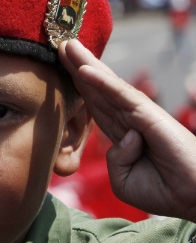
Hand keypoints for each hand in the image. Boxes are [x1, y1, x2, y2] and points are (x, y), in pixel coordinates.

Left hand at [59, 39, 195, 220]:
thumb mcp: (124, 181)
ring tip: (66, 45)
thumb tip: (120, 138)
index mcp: (122, 134)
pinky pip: (122, 96)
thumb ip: (114, 160)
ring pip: (107, 86)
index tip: (59, 69)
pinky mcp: (150, 116)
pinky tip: (84, 70)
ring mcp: (140, 115)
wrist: (192, 198)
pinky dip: (102, 83)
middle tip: (60, 44)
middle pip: (98, 89)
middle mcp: (131, 120)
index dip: (78, 87)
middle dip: (77, 67)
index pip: (95, 105)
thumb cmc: (164, 191)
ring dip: (86, 65)